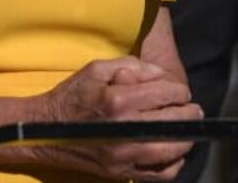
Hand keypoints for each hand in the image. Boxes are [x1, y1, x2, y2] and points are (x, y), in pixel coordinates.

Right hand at [38, 57, 202, 180]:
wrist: (44, 131)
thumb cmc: (72, 96)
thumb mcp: (97, 69)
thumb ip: (132, 66)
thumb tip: (161, 74)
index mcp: (118, 100)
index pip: (166, 94)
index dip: (180, 90)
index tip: (181, 91)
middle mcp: (122, 130)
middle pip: (174, 121)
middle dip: (190, 112)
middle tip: (193, 109)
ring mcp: (121, 156)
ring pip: (172, 150)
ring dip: (186, 138)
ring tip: (188, 129)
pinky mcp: (119, 173)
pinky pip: (157, 176)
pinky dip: (172, 165)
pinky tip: (172, 151)